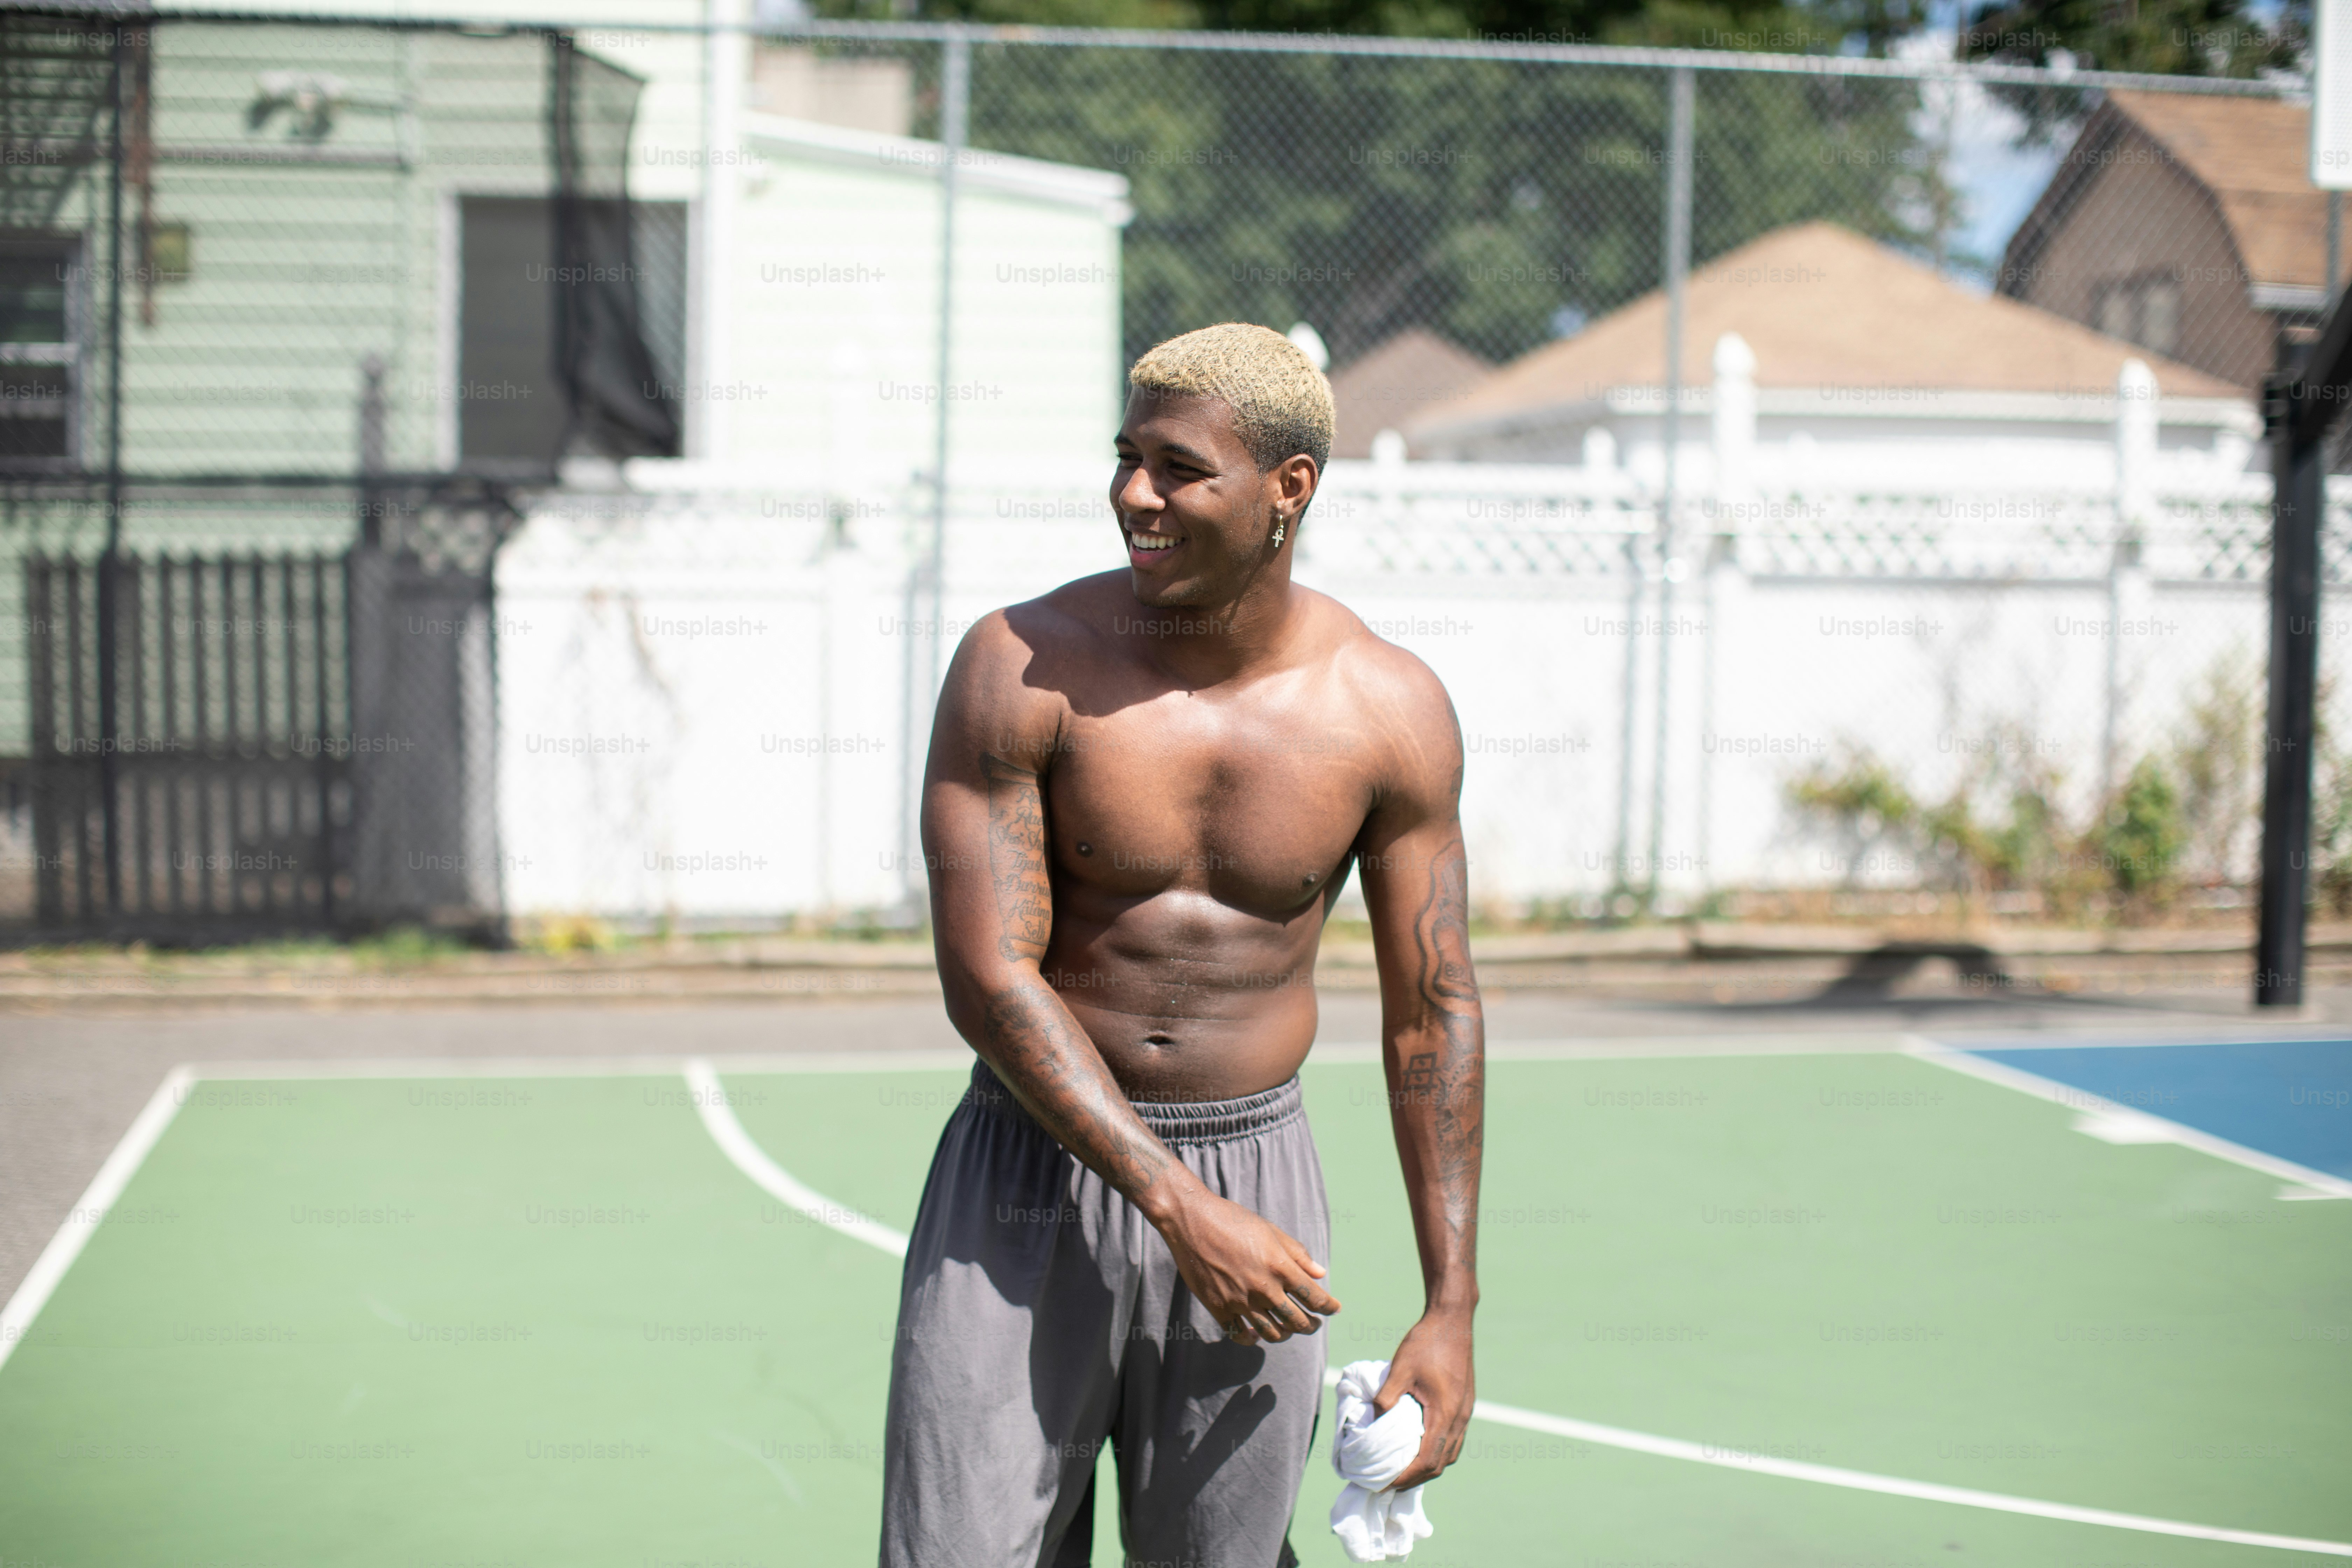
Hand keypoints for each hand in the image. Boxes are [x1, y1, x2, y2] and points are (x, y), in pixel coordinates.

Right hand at [1157, 1189, 1341, 1345]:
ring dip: (1286, 1334)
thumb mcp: (1271, 1231)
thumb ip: (1298, 1254)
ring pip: (1272, 1333)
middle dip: (1311, 1325)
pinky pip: (1240, 1335)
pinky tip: (1257, 1335)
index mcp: (1280, 1266)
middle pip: (1297, 1321)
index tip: (1334, 1308)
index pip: (1315, 1297)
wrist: (1192, 1221)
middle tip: (1314, 1323)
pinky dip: (1252, 1339)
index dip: (1329, 1306)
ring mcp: (1240, 1301)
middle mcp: (1263, 1288)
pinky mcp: (1219, 1308)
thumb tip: (1320, 1273)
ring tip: (1289, 1329)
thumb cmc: (1234, 1220)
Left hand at [1375, 1307, 1474, 1487]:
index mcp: (1445, 1413)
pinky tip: (1420, 1449)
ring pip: (1450, 1454)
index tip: (1384, 1483)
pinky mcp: (1465, 1406)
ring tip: (1402, 1471)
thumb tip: (1373, 1421)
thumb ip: (1387, 1396)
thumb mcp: (1400, 1367)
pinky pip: (1453, 1441)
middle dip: (1415, 1478)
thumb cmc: (1426, 1342)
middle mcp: (1460, 1419)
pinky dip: (1437, 1452)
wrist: (1453, 1321)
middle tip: (1388, 1483)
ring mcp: (1465, 1413)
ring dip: (1427, 1467)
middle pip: (1440, 1463)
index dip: (1406, 1476)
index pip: (1427, 1460)